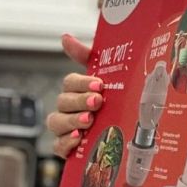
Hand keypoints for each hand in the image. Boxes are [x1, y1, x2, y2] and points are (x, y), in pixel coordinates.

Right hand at [46, 34, 103, 157]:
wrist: (131, 134)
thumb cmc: (115, 101)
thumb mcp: (109, 77)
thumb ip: (88, 57)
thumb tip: (64, 36)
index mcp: (78, 90)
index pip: (70, 82)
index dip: (82, 83)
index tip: (99, 84)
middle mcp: (69, 108)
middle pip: (63, 102)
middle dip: (79, 101)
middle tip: (97, 102)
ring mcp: (67, 129)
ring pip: (56, 122)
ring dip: (71, 120)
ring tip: (88, 121)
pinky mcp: (69, 149)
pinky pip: (58, 147)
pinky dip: (65, 143)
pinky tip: (78, 139)